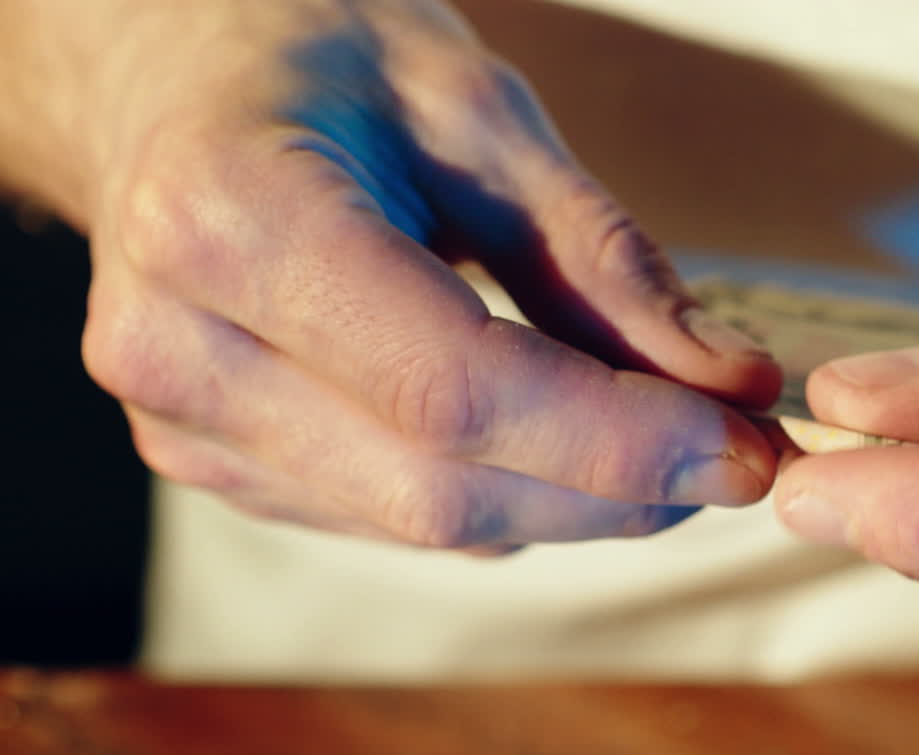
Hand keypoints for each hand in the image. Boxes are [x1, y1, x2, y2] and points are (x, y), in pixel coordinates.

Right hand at [30, 0, 779, 548]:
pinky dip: (504, 498)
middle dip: (613, 492)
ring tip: (658, 443)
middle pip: (442, 488)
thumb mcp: (477, 114)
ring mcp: (189, 429)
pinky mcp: (221, 469)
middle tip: (732, 460)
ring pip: (427, 523)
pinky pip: (397, 522)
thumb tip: (731, 386)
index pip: (453, 390)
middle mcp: (180, 347)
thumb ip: (603, 261)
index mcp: (229, 219)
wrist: (165, 78)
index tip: (744, 449)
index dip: (616, 442)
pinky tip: (553, 445)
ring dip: (571, 504)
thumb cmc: (316, 57)